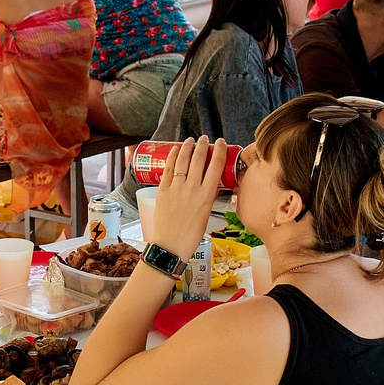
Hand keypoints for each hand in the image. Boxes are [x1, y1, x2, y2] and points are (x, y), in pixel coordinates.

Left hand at [151, 138, 229, 262]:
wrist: (171, 246)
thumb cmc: (190, 235)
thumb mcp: (206, 214)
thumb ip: (206, 197)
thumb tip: (206, 186)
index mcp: (207, 196)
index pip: (216, 166)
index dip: (219, 151)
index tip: (220, 143)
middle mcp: (193, 189)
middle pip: (199, 159)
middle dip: (203, 145)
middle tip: (204, 139)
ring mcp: (177, 188)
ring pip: (183, 160)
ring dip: (187, 147)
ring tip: (190, 140)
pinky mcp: (163, 191)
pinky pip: (168, 169)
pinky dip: (172, 157)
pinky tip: (175, 150)